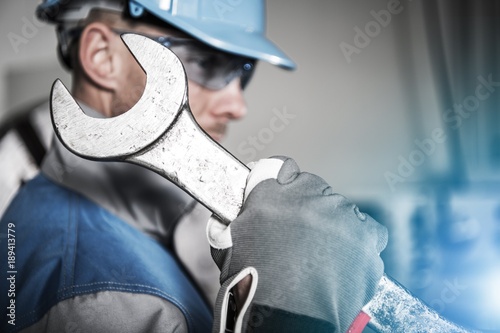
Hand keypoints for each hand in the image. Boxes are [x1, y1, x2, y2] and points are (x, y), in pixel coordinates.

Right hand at [207, 157, 387, 332]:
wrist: (287, 318)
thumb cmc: (254, 285)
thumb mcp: (229, 243)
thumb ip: (237, 217)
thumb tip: (237, 210)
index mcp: (272, 192)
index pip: (281, 168)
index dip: (281, 184)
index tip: (282, 196)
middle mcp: (309, 195)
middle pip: (313, 189)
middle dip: (307, 209)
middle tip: (299, 237)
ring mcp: (341, 215)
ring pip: (340, 210)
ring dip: (332, 226)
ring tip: (320, 257)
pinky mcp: (366, 236)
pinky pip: (367, 231)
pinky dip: (358, 244)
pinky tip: (343, 262)